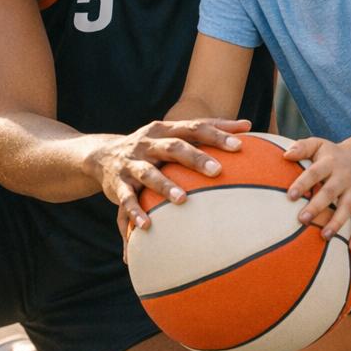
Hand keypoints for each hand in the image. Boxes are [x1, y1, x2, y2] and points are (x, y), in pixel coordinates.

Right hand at [92, 118, 248, 233]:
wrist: (101, 154)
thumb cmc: (153, 146)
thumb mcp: (175, 133)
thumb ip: (209, 128)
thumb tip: (249, 124)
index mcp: (166, 129)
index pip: (194, 128)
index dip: (217, 135)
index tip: (240, 145)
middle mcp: (148, 143)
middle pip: (174, 147)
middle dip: (195, 158)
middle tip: (217, 171)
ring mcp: (131, 162)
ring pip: (148, 173)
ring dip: (165, 186)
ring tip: (182, 200)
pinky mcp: (118, 184)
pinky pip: (126, 199)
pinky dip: (135, 212)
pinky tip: (147, 226)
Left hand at [283, 137, 350, 251]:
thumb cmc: (332, 153)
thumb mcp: (318, 144)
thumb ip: (302, 147)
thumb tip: (285, 155)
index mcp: (330, 162)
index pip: (314, 173)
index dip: (303, 184)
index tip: (290, 196)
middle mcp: (344, 176)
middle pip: (330, 192)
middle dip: (317, 207)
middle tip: (303, 220)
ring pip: (347, 208)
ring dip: (337, 222)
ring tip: (324, 236)